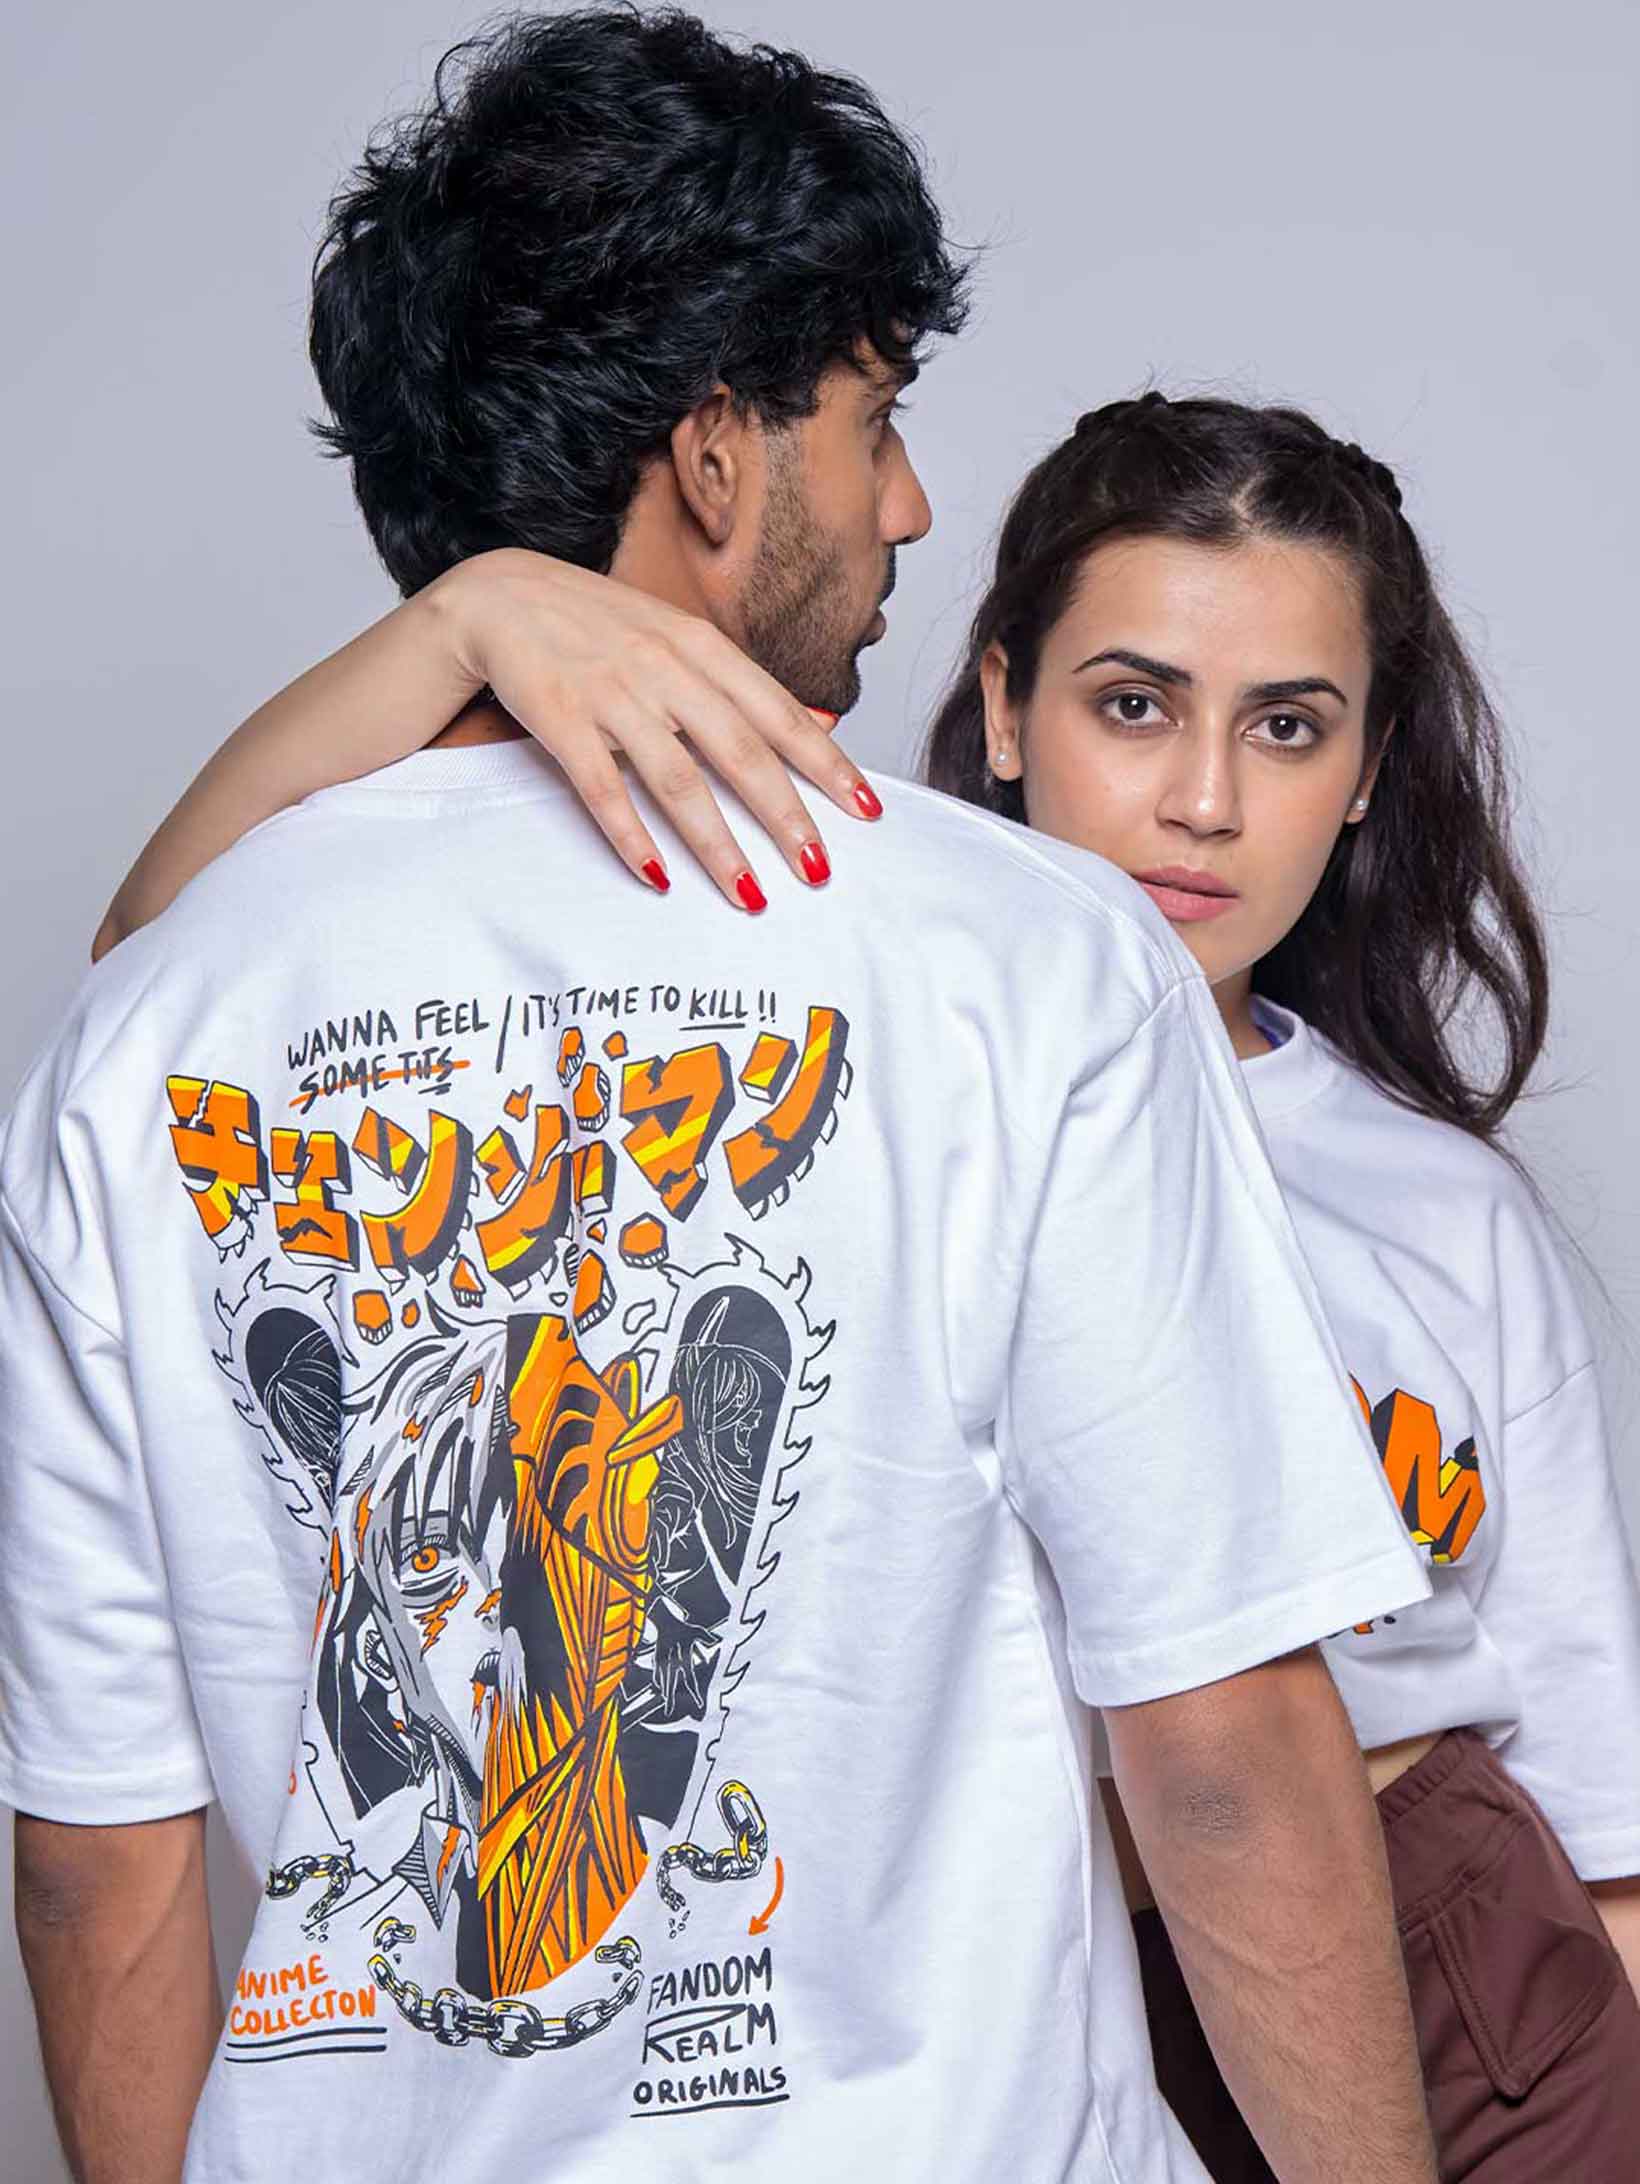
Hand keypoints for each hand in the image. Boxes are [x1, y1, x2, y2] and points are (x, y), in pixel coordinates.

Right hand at [428, 549, 884, 909]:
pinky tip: (659, 878)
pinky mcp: (560, 719)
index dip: (826, 763)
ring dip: (717, 844)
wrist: (498, 595)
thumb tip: (824, 722)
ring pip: (677, 780)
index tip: (867, 809)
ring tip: (750, 895)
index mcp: (700, 645)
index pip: (778, 712)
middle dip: (784, 816)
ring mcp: (611, 693)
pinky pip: (603, 789)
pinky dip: (632, 836)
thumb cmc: (598, 625)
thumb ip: (745, 684)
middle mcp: (663, 667)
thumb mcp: (679, 637)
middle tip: (819, 870)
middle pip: (739, 751)